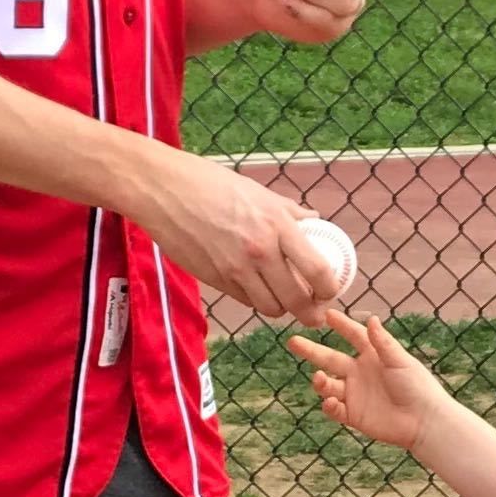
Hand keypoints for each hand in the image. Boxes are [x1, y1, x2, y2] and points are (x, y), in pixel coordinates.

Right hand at [132, 154, 342, 320]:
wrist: (165, 191)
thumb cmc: (210, 184)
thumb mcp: (258, 192)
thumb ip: (288, 210)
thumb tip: (313, 218)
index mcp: (277, 225)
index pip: (318, 270)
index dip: (330, 289)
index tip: (331, 291)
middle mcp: (260, 251)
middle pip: (297, 300)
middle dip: (311, 313)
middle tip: (315, 311)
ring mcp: (236, 269)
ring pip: (270, 307)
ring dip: (282, 308)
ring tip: (286, 301)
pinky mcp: (215, 280)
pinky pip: (245, 300)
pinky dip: (256, 300)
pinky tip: (258, 290)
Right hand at [287, 309, 438, 451]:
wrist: (424, 421)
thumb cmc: (417, 386)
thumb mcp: (400, 360)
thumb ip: (383, 342)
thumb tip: (371, 318)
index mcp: (373, 356)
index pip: (353, 336)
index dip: (341, 325)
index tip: (327, 314)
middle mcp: (360, 372)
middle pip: (329, 358)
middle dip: (311, 350)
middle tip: (293, 341)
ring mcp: (355, 394)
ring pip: (328, 385)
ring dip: (320, 381)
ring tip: (318, 378)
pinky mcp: (353, 415)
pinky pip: (334, 409)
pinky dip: (329, 405)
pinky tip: (331, 402)